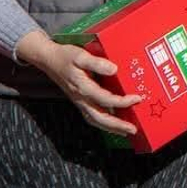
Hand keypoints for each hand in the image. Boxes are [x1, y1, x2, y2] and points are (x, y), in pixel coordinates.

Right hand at [17, 30, 140, 135]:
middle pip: (100, 117)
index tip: (137, 99)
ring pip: (95, 120)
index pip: (105, 99)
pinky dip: (102, 123)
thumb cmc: (65, 56)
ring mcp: (79, 101)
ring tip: (125, 132)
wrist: (49, 60)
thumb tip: (114, 69)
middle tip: (133, 130)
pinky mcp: (79, 101)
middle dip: (117, 125)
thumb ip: (97, 63)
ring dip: (110, 128)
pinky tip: (111, 124)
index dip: (122, 102)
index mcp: (83, 87)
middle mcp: (81, 98)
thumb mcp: (81, 55)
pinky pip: (91, 116)